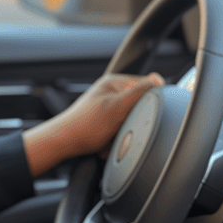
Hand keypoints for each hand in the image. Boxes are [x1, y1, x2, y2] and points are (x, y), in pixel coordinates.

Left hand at [22, 72, 163, 178]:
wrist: (64, 143)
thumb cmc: (86, 125)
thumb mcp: (117, 107)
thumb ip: (138, 92)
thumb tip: (157, 79)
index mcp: (114, 82)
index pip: (145, 85)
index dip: (149, 101)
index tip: (144, 113)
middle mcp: (111, 92)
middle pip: (139, 105)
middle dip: (134, 120)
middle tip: (121, 127)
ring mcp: (108, 107)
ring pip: (131, 120)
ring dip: (124, 131)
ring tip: (111, 135)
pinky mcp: (105, 122)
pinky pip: (121, 130)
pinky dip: (116, 138)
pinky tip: (107, 142)